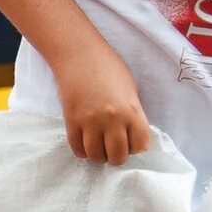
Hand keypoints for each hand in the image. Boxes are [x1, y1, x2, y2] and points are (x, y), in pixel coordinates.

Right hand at [55, 47, 150, 165]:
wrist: (79, 55)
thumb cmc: (109, 68)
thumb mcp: (130, 90)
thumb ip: (132, 114)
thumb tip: (130, 135)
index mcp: (131, 110)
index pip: (140, 145)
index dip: (137, 147)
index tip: (131, 143)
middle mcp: (112, 120)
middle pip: (118, 156)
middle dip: (117, 156)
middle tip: (114, 149)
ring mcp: (90, 122)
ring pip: (96, 156)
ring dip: (99, 156)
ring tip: (99, 147)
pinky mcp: (71, 122)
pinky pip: (78, 149)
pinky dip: (83, 151)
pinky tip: (86, 143)